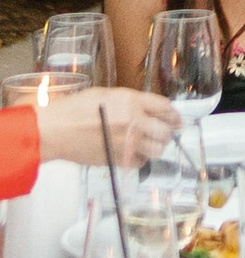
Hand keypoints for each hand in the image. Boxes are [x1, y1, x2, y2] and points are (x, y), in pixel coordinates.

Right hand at [39, 88, 179, 168]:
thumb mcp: (106, 94)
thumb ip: (130, 101)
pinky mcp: (118, 159)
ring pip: (157, 150)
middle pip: (166, 131)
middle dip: (167, 132)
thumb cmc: (75, 108)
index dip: (173, 113)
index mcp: (132, 102)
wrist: (56, 130)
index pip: (165, 107)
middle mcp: (134, 122)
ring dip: (156, 147)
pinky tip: (132, 153)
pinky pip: (140, 163)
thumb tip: (147, 108)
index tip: (175, 118)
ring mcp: (127, 143)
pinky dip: (140, 159)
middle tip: (163, 132)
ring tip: (149, 144)